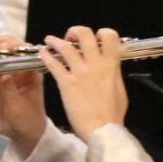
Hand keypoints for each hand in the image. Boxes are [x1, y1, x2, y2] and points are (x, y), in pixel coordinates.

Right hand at [0, 34, 47, 156]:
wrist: (24, 135)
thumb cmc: (28, 121)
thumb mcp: (19, 106)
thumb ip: (10, 88)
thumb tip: (2, 73)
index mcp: (31, 70)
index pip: (21, 50)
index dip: (8, 47)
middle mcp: (19, 67)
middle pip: (5, 48)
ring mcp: (5, 73)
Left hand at [37, 26, 127, 141]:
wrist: (102, 130)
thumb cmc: (112, 114)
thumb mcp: (120, 89)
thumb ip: (114, 74)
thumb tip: (110, 68)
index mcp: (111, 65)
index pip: (109, 36)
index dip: (101, 33)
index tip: (94, 39)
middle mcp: (95, 64)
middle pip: (84, 34)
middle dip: (75, 32)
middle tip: (70, 38)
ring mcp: (79, 72)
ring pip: (65, 46)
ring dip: (55, 40)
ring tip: (49, 41)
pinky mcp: (66, 83)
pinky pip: (53, 64)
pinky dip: (46, 56)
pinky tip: (42, 54)